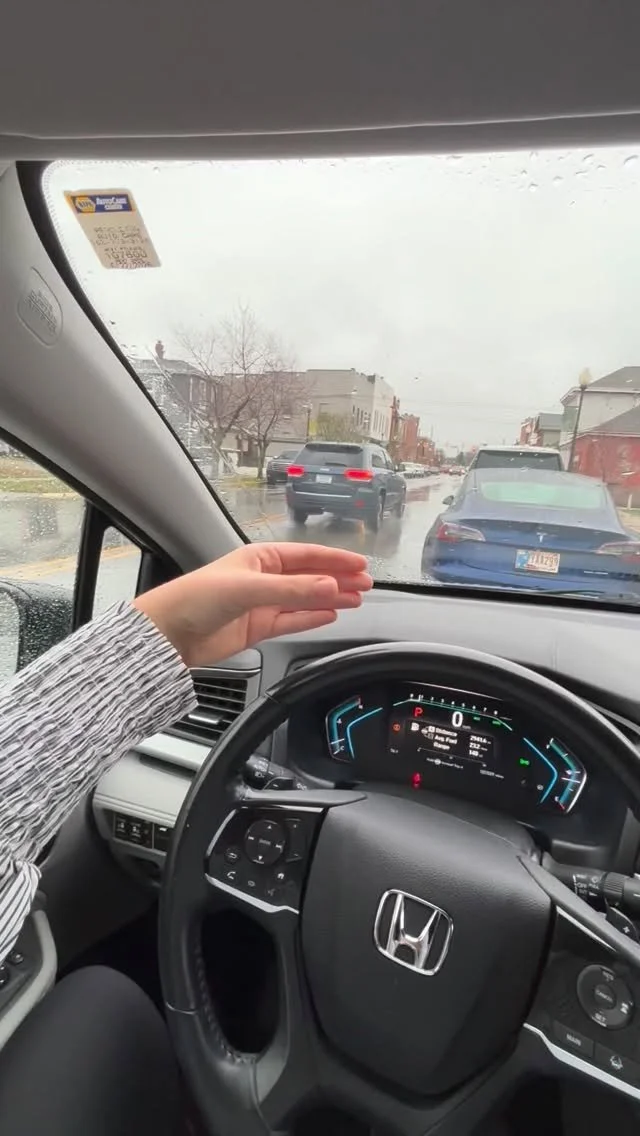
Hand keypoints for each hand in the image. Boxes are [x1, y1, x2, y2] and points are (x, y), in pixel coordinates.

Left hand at [135, 543, 372, 667]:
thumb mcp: (248, 589)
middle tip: (367, 583)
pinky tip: (331, 613)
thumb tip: (329, 587)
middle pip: (310, 576)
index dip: (335, 560)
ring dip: (331, 598)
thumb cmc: (196, 598)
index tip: (361, 565)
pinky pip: (293, 620)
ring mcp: (262, 603)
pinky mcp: (258, 627)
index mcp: (259, 558)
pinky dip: (313, 617)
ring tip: (357, 598)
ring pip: (306, 599)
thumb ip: (291, 590)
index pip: (307, 556)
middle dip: (339, 578)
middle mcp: (263, 578)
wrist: (168, 634)